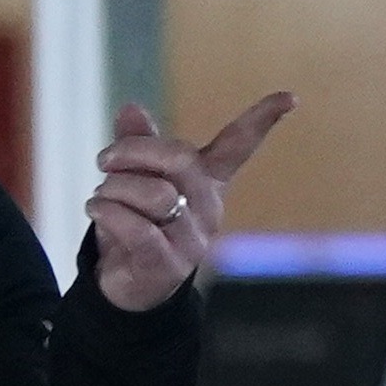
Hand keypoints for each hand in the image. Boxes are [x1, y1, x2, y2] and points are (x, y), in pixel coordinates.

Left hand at [85, 92, 293, 313]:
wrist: (126, 288)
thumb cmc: (135, 226)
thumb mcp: (134, 183)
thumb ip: (137, 147)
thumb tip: (130, 108)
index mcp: (207, 182)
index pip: (238, 147)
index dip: (261, 121)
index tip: (289, 97)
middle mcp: (207, 208)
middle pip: (181, 159)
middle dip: (135, 151)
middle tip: (104, 160)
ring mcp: (192, 239)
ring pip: (155, 194)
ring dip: (114, 189)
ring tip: (99, 198)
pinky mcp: (167, 264)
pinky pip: (138, 229)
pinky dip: (110, 214)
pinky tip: (96, 209)